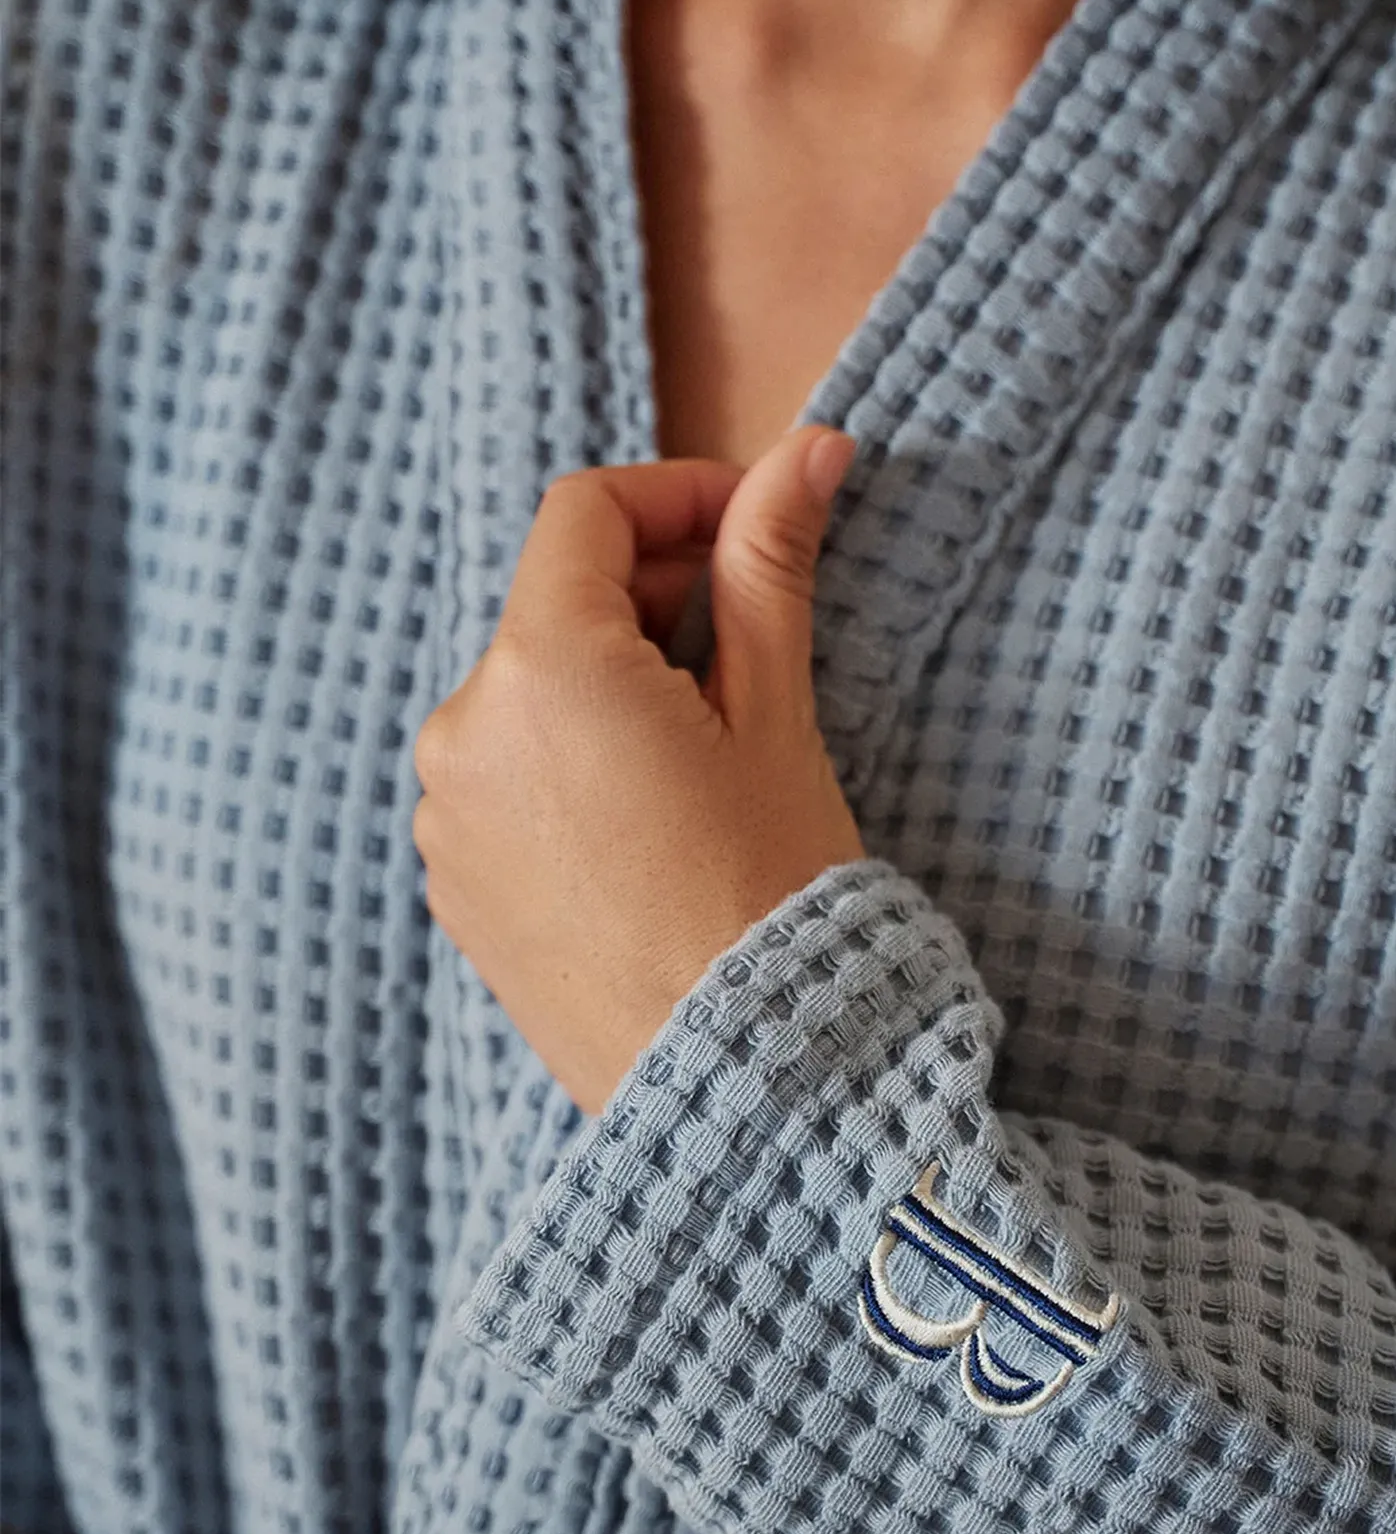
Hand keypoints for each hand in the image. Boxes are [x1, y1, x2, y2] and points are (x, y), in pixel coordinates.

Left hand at [411, 423, 866, 1113]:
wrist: (742, 1088)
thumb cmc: (773, 898)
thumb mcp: (777, 717)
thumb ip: (770, 565)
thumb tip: (812, 446)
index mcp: (541, 671)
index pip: (586, 513)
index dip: (679, 497)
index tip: (754, 523)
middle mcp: (462, 732)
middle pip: (556, 602)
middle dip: (655, 596)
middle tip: (758, 637)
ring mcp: (445, 815)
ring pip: (532, 691)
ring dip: (616, 681)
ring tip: (715, 747)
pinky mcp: (453, 882)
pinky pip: (509, 775)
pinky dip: (577, 760)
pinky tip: (660, 817)